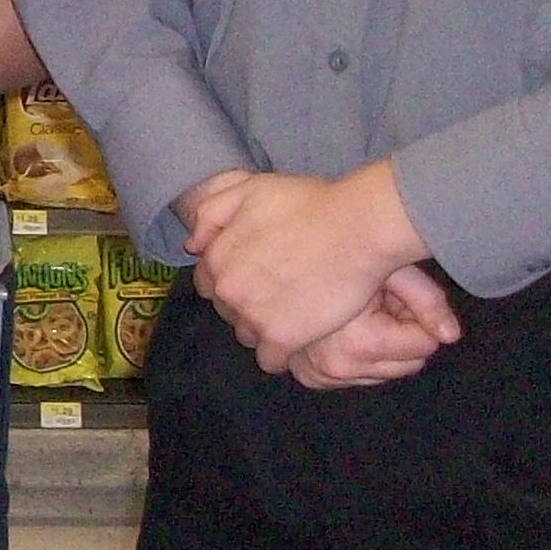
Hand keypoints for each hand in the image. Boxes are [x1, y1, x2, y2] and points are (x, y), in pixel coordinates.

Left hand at [187, 160, 427, 371]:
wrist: (357, 228)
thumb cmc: (309, 204)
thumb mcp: (250, 189)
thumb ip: (212, 213)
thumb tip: (193, 246)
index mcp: (217, 257)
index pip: (208, 281)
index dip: (232, 277)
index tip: (257, 273)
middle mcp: (228, 290)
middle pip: (228, 309)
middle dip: (247, 302)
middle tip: (280, 289)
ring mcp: (253, 316)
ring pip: (247, 334)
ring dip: (264, 326)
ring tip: (293, 310)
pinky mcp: (282, 339)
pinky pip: (270, 360)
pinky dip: (282, 352)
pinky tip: (301, 334)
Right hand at [278, 265, 460, 391]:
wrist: (288, 252)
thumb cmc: (344, 253)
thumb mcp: (393, 270)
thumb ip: (428, 301)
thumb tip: (452, 335)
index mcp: (359, 344)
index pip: (423, 347)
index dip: (416, 315)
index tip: (396, 294)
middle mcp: (335, 367)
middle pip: (405, 365)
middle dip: (400, 334)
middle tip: (378, 300)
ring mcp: (317, 373)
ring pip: (382, 374)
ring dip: (379, 346)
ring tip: (359, 309)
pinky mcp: (307, 375)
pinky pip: (354, 378)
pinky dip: (357, 357)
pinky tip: (344, 326)